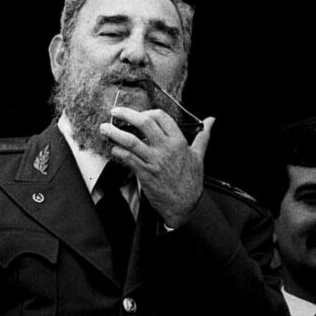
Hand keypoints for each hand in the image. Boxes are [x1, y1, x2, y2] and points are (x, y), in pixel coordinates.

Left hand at [99, 109, 215, 228]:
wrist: (183, 204)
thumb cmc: (191, 180)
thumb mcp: (199, 156)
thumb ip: (203, 136)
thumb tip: (211, 120)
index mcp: (179, 141)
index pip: (160, 117)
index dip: (146, 112)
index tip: (138, 114)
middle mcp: (166, 148)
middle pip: (144, 123)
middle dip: (126, 114)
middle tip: (115, 111)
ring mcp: (154, 160)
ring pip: (131, 140)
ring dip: (115, 133)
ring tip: (104, 128)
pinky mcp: (144, 173)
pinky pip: (127, 158)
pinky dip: (118, 151)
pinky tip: (113, 149)